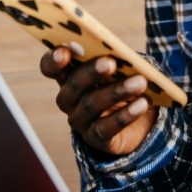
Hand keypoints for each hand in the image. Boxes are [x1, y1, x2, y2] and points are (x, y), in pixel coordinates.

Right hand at [40, 47, 157, 155]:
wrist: (138, 123)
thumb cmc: (123, 84)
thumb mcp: (118, 70)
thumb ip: (115, 60)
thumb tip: (125, 56)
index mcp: (68, 75)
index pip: (50, 67)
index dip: (54, 59)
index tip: (65, 52)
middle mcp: (68, 99)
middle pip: (73, 84)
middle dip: (92, 72)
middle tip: (111, 63)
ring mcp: (80, 121)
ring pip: (91, 104)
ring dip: (117, 92)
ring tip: (140, 82)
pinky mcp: (96, 139)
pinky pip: (106, 128)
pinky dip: (126, 115)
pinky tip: (142, 104)